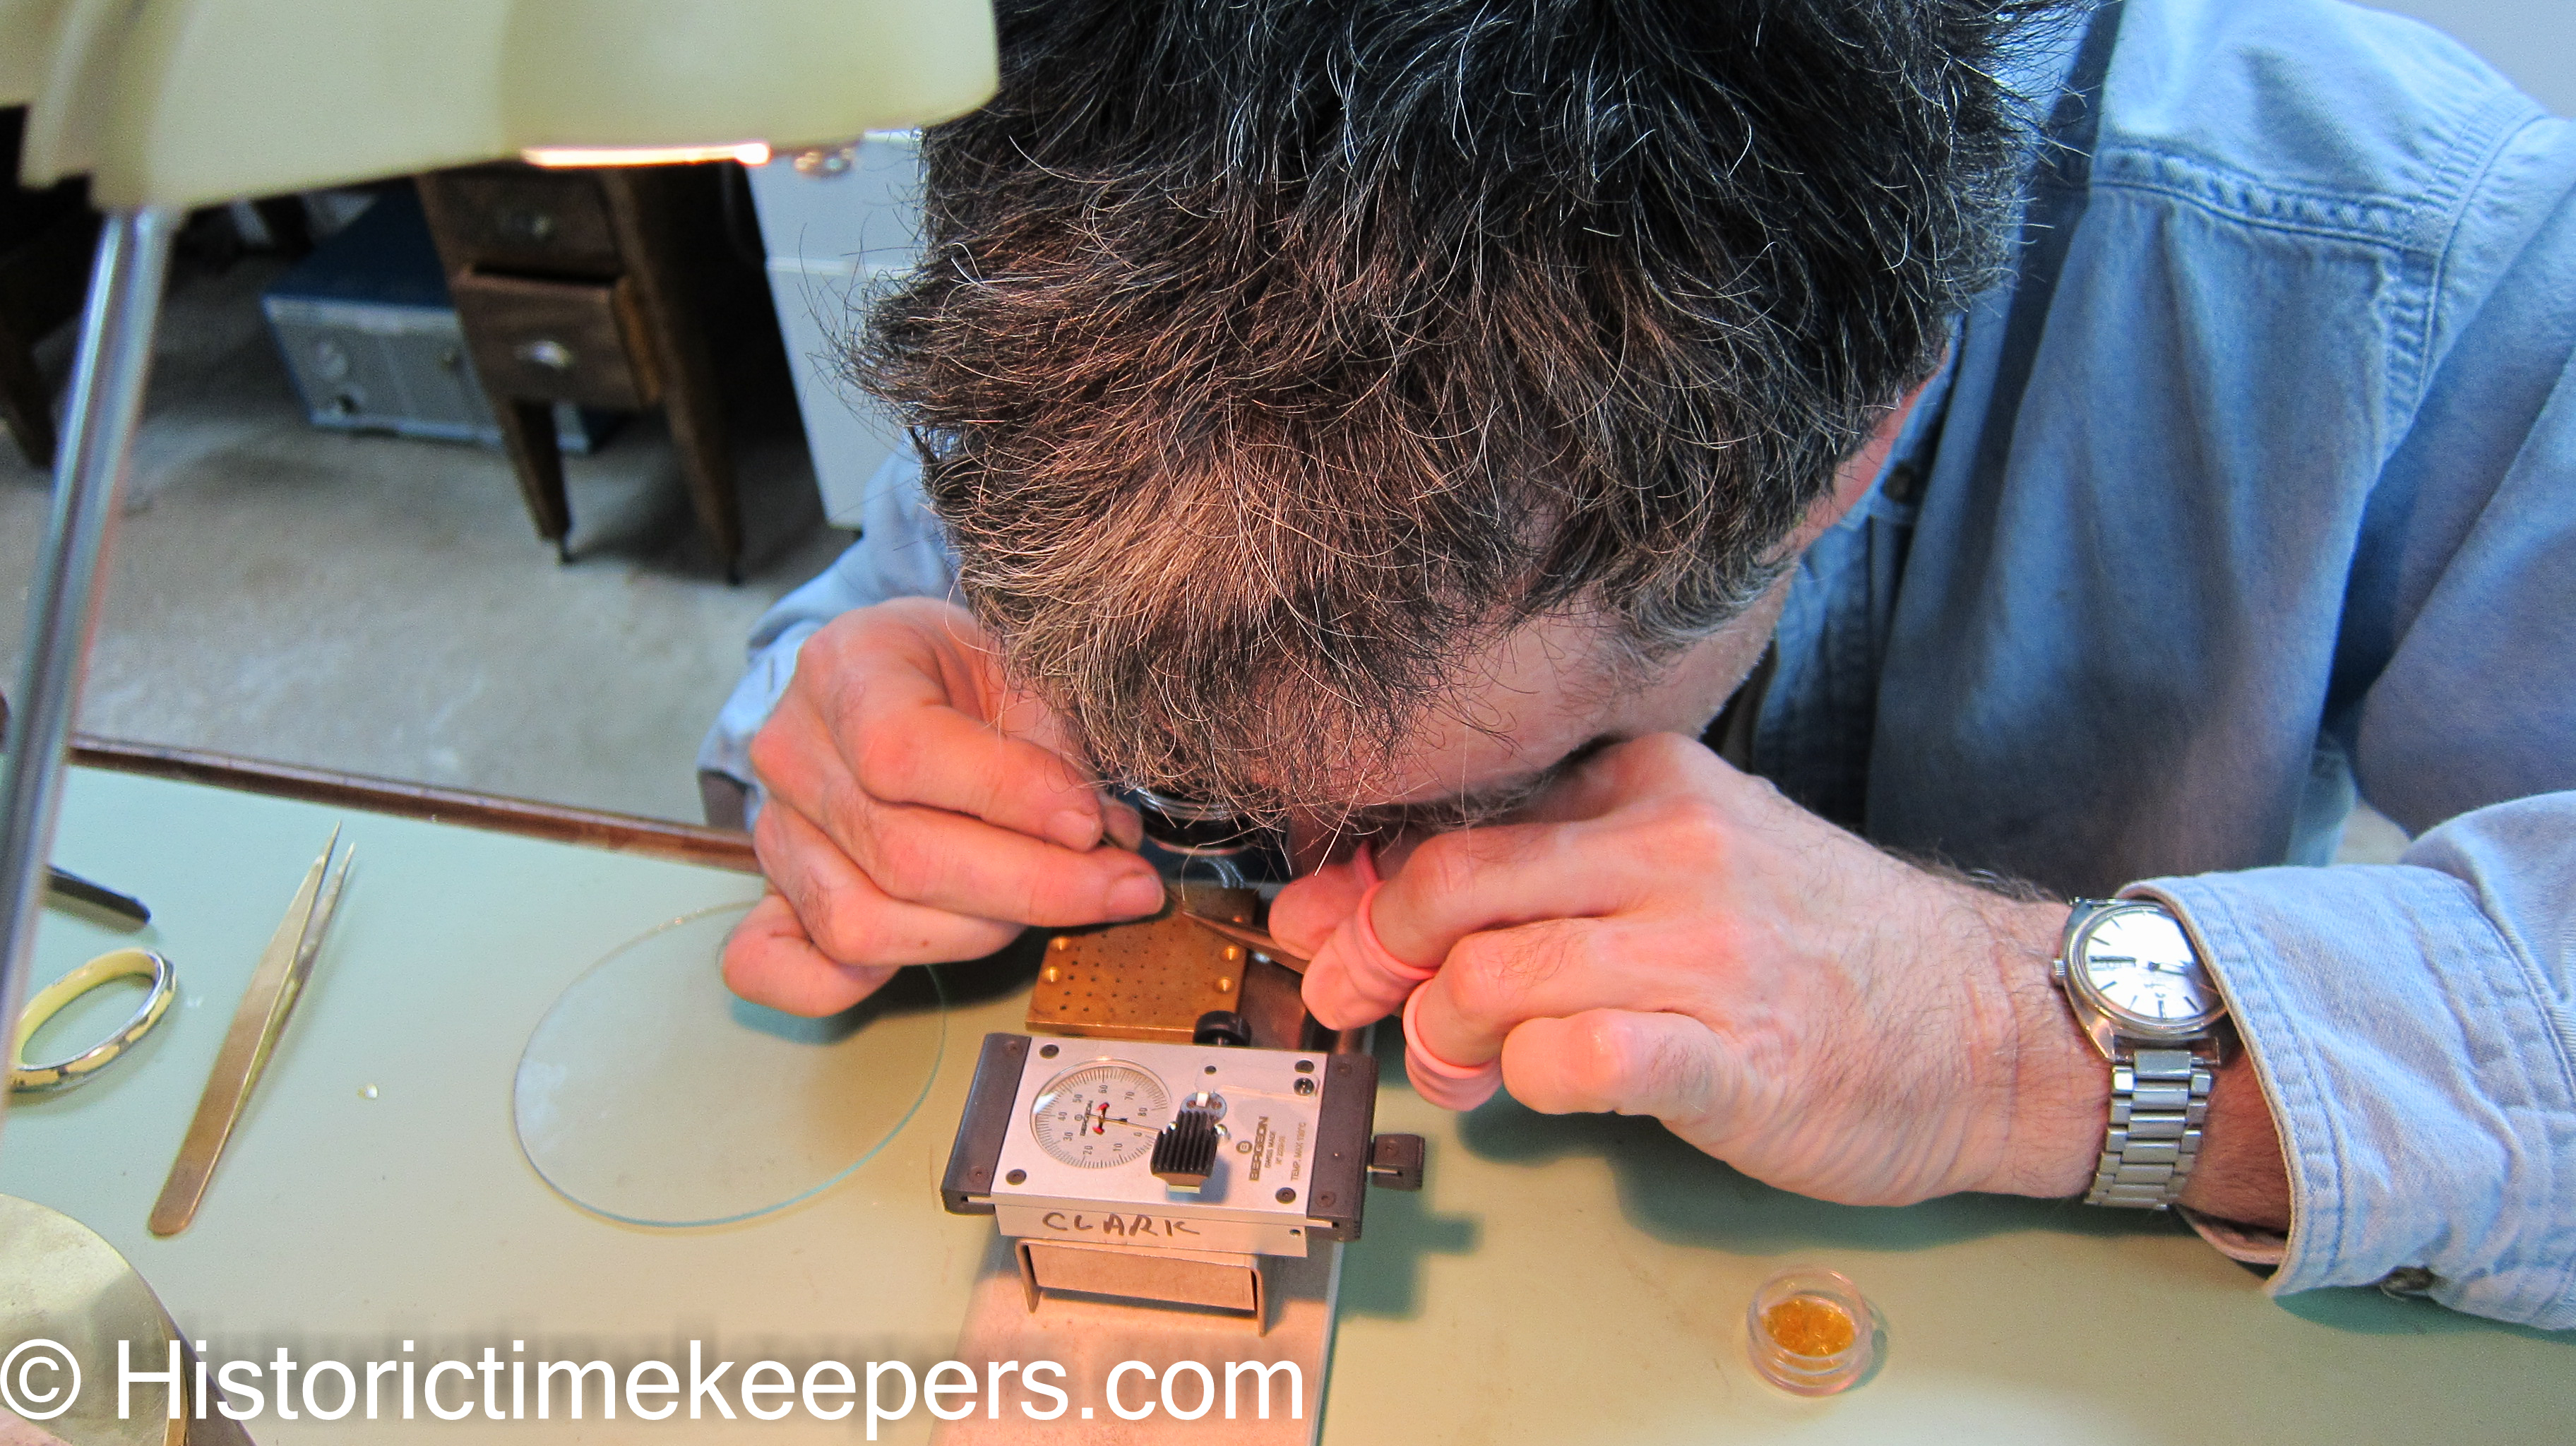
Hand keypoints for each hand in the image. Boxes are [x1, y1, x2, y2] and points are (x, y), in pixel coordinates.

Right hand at [721, 598, 1165, 1015]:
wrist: (903, 678)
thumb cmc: (966, 674)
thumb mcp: (1021, 665)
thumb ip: (1059, 748)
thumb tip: (1105, 841)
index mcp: (848, 667)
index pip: (902, 751)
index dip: (1008, 797)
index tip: (1090, 822)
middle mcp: (793, 750)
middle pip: (899, 854)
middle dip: (1032, 885)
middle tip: (1121, 885)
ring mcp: (776, 829)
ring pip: (862, 924)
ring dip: (981, 931)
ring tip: (1050, 902)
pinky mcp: (777, 893)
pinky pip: (777, 968)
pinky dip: (846, 984)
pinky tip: (931, 949)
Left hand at [1274, 733, 2105, 1205]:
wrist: (1988, 1023)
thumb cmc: (1826, 949)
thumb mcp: (1693, 857)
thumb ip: (1560, 868)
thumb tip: (1387, 901)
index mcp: (1648, 782)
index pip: (1461, 811)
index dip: (1362, 878)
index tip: (1321, 923)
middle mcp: (1671, 846)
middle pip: (1449, 883)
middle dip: (1375, 952)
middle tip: (1361, 1000)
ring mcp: (1705, 948)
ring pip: (1493, 975)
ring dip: (1445, 1034)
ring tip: (1460, 1065)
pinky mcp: (1732, 1054)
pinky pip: (1580, 1058)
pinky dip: (1527, 1083)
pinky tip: (1537, 1088)